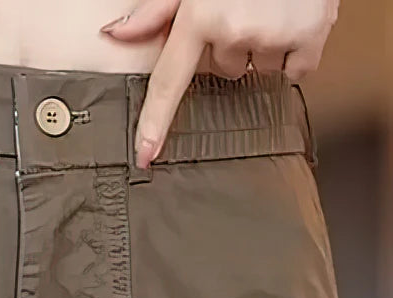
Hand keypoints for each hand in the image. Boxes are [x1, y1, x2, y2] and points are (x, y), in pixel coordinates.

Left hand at [100, 0, 339, 168]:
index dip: (155, 122)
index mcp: (200, 14)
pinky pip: (294, 72)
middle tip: (246, 9)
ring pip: (258, 70)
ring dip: (264, 46)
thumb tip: (116, 34)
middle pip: (224, 71)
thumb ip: (157, 9)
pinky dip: (297, 52)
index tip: (146, 155)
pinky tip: (294, 20)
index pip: (169, 82)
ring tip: (272, 9)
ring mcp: (272, 35)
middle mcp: (233, 28)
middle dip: (232, 45)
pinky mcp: (309, 37)